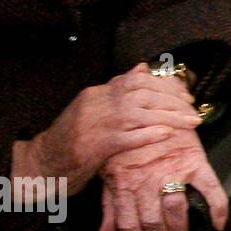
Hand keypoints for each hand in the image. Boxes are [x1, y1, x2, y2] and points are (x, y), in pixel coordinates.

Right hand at [12, 64, 202, 195]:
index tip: (182, 94)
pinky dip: (149, 134)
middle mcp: (95, 103)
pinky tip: (166, 134)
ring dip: (169, 116)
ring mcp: (95, 124)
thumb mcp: (90, 109)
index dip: (163, 85)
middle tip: (190, 108)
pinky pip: (127, 136)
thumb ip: (115, 91)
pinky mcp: (95, 145)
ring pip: (139, 112)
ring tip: (189, 122)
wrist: (40, 162)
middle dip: (171, 99)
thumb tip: (141, 68)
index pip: (135, 80)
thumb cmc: (68, 140)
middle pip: (141, 92)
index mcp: (95, 94)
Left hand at [98, 129, 228, 230]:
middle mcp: (145, 178)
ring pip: (176, 211)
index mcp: (122, 182)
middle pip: (152, 223)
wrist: (147, 103)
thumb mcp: (108, 170)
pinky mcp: (192, 159)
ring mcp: (169, 169)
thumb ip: (108, 205)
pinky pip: (208, 188)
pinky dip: (216, 209)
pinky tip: (217, 224)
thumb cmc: (125, 140)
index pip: (129, 225)